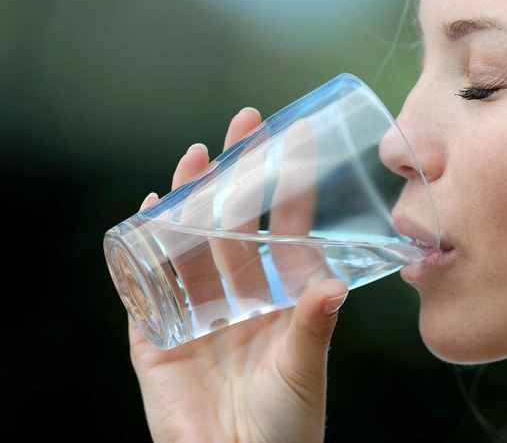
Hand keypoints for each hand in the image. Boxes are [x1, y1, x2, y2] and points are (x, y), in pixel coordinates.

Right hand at [129, 107, 347, 442]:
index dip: (290, 184)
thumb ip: (314, 324)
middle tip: (247, 124)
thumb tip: (331, 284)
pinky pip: (149, 282)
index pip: (285, 227)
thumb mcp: (303, 367)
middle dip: (240, 172)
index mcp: (279, 296)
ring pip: (192, 239)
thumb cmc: (286, 425)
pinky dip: (147, 247)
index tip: (298, 140)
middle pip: (235, 220)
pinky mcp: (158, 333)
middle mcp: (240, 293)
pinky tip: (152, 211)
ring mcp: (198, 308)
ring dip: (193, 197)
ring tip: (197, 154)